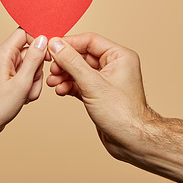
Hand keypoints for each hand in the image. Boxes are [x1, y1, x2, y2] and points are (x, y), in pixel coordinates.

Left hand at [0, 28, 47, 143]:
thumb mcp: (22, 83)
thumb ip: (34, 59)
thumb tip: (43, 39)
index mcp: (3, 53)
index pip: (25, 32)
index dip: (39, 42)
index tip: (47, 56)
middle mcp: (3, 56)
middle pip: (31, 52)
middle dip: (36, 69)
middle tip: (30, 84)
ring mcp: (5, 67)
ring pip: (30, 66)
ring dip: (33, 81)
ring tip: (25, 94)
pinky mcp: (7, 77)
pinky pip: (25, 75)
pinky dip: (28, 86)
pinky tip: (22, 97)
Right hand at [46, 33, 155, 159]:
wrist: (131, 141)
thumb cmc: (122, 113)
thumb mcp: (92, 84)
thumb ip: (72, 62)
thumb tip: (56, 45)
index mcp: (119, 56)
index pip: (89, 41)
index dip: (69, 44)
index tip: (51, 48)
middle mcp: (114, 65)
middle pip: (82, 55)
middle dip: (64, 62)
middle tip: (51, 69)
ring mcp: (106, 80)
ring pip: (79, 70)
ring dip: (64, 75)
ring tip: (53, 82)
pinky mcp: (99, 94)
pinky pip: (80, 83)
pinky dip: (69, 85)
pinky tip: (60, 91)